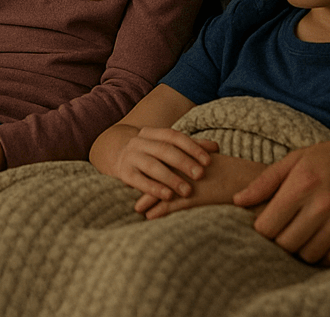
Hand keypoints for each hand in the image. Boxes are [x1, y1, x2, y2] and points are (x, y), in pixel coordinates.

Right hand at [98, 124, 218, 207]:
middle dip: (183, 162)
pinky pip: (139, 180)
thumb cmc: (150, 155)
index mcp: (152, 133)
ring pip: (152, 165)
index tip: (208, 161)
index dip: (192, 147)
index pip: (174, 136)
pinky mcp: (123, 173)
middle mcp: (139, 142)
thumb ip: (190, 147)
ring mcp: (130, 156)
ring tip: (187, 191)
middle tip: (200, 175)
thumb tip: (216, 147)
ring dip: (171, 178)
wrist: (114, 157)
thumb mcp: (166, 148)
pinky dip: (154, 188)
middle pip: (164, 149)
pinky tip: (168, 196)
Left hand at [138, 152, 264, 218]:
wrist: (257, 180)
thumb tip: (195, 171)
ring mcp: (194, 182)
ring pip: (165, 190)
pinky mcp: (200, 196)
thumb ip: (203, 166)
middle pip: (161, 174)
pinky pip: (175, 204)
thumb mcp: (218, 166)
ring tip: (136, 208)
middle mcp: (191, 168)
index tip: (139, 174)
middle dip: (146, 183)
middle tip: (130, 191)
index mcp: (194, 159)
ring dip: (149, 199)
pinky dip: (161, 210)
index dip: (153, 169)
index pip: (167, 162)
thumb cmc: (241, 176)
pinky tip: (150, 217)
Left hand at [233, 133, 329, 265]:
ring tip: (301, 235)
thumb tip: (238, 201)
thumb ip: (264, 181)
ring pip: (308, 255)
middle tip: (283, 230)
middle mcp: (321, 205)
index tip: (265, 223)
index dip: (261, 229)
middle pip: (285, 244)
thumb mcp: (295, 159)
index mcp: (301, 185)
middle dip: (279, 241)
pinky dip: (322, 256)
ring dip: (300, 250)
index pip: (267, 227)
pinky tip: (319, 241)